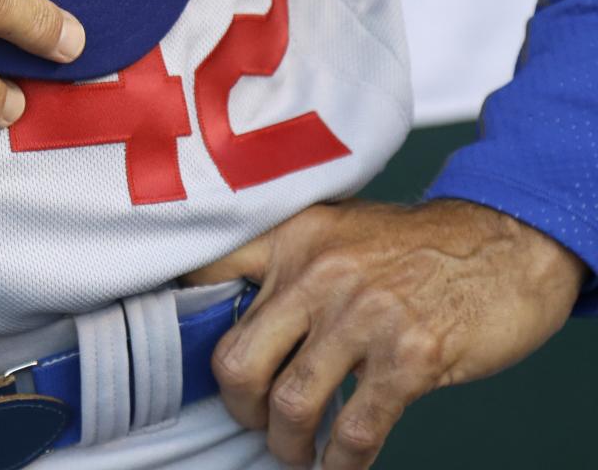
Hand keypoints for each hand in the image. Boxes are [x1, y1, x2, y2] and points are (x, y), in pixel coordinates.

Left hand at [182, 198, 585, 468]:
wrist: (503, 245)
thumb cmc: (415, 246)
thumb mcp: (338, 231)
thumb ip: (288, 264)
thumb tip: (235, 316)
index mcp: (293, 234)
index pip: (211, 269)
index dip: (179, 313)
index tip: (173, 347)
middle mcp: (318, 270)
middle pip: (238, 357)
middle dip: (237, 405)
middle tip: (251, 420)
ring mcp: (364, 314)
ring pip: (290, 402)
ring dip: (285, 444)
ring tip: (295, 452)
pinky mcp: (410, 356)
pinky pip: (356, 429)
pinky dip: (340, 463)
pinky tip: (339, 466)